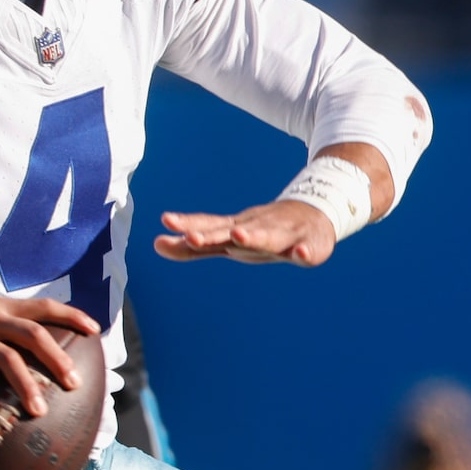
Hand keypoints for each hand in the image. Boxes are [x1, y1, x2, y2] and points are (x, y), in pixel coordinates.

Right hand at [0, 296, 98, 434]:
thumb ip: (6, 330)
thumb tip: (38, 356)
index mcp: (1, 307)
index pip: (43, 306)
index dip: (71, 315)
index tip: (95, 330)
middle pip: (31, 333)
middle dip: (56, 358)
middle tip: (73, 383)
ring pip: (5, 357)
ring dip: (25, 385)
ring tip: (39, 411)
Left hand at [153, 200, 337, 265]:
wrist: (314, 214)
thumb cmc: (263, 230)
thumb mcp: (228, 236)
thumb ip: (195, 245)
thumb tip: (156, 244)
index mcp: (238, 229)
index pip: (209, 227)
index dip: (189, 226)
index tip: (166, 222)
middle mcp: (257, 228)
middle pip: (233, 231)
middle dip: (213, 235)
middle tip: (192, 237)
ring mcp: (285, 235)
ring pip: (268, 237)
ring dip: (254, 237)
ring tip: (239, 237)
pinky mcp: (311, 244)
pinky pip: (309, 251)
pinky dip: (303, 252)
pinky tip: (299, 255)